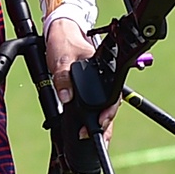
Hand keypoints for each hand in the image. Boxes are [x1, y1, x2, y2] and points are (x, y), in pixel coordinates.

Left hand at [44, 18, 117, 135]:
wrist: (62, 33)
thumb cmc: (65, 44)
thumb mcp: (62, 60)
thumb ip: (63, 78)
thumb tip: (66, 97)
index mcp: (104, 71)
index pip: (112, 98)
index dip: (107, 114)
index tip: (100, 124)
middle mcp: (104, 79)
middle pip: (110, 107)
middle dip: (105, 125)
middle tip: (94, 139)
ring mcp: (98, 83)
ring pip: (104, 107)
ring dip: (100, 123)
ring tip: (93, 138)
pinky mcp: (90, 87)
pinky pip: (95, 104)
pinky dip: (92, 117)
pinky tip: (87, 127)